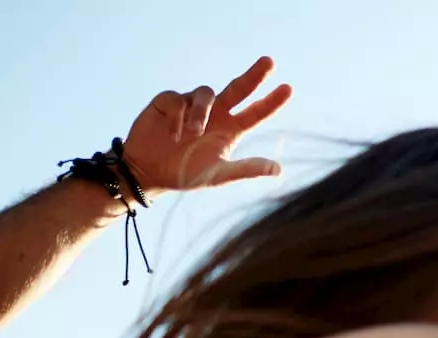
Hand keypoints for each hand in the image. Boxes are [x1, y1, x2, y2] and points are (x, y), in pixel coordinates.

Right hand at [118, 58, 291, 193]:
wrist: (149, 172)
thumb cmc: (185, 173)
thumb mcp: (218, 175)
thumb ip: (246, 169)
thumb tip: (278, 169)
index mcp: (230, 129)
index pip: (255, 112)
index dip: (271, 101)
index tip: (288, 88)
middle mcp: (214, 114)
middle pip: (238, 88)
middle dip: (254, 75)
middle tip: (270, 62)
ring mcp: (191, 105)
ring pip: (206, 94)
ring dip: (201, 112)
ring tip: (193, 133)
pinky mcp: (168, 102)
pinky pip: (177, 100)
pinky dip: (177, 117)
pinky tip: (172, 135)